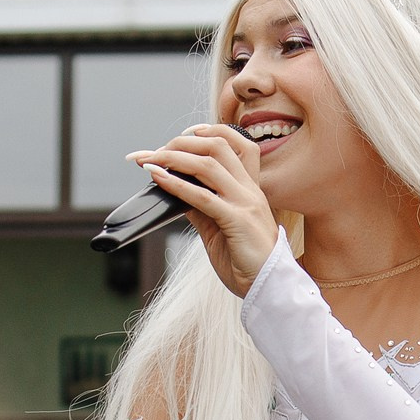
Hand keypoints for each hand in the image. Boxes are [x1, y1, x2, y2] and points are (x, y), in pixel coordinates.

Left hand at [126, 124, 279, 295]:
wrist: (269, 287)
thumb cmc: (246, 261)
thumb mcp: (219, 228)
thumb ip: (201, 207)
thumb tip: (176, 191)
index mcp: (250, 188)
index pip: (235, 144)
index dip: (208, 132)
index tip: (181, 135)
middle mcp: (250, 189)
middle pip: (218, 145)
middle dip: (182, 142)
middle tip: (156, 151)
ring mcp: (245, 203)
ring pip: (208, 164)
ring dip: (174, 158)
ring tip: (151, 160)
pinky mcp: (237, 221)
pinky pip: (203, 197)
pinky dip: (176, 184)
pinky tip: (159, 179)